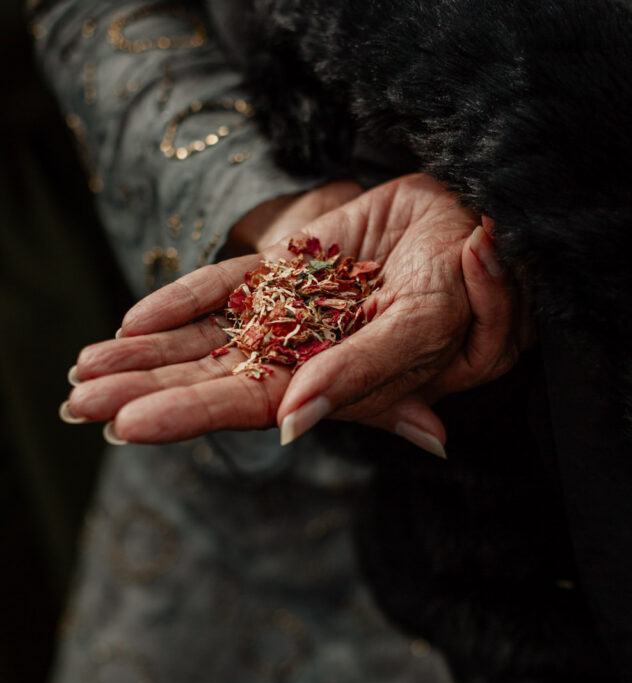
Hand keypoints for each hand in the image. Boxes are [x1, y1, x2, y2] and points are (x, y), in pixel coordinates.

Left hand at [66, 175, 528, 452]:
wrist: (481, 230)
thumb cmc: (469, 291)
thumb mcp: (426, 330)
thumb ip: (364, 376)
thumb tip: (295, 424)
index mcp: (334, 384)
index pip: (249, 405)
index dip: (189, 414)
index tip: (126, 425)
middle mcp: (306, 356)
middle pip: (211, 377)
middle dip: (143, 390)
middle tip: (73, 405)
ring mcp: (293, 313)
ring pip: (209, 336)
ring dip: (145, 353)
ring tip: (81, 369)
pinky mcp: (293, 270)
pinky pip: (231, 286)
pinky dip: (185, 298)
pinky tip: (135, 318)